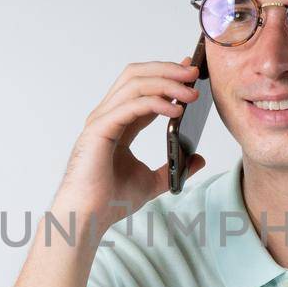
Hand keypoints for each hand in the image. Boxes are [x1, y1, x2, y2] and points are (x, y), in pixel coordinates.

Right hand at [54, 56, 206, 233]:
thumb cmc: (110, 201)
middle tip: (193, 71)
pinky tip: (176, 110)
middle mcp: (107, 115)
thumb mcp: (153, 181)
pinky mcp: (99, 130)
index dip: (167, 76)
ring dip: (166, 82)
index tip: (191, 72)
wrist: (88, 218)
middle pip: (136, 76)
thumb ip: (174, 167)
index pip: (143, 89)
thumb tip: (199, 158)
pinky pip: (131, 106)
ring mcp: (101, 120)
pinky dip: (156, 103)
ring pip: (134, 85)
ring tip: (191, 91)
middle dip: (166, 69)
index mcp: (117, 123)